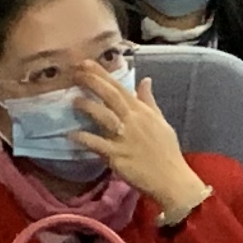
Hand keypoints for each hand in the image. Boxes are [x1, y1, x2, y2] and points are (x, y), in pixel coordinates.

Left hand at [73, 68, 209, 224]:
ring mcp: (125, 138)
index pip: (121, 88)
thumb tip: (145, 80)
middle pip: (111, 97)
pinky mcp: (117, 155)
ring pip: (104, 117)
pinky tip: (70, 135)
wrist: (172, 179)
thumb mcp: (161, 122)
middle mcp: (133, 121)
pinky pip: (97, 144)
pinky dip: (83, 139)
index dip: (103, 75)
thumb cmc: (166, 151)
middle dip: (93, 82)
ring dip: (88, 107)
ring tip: (73, 100)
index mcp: (143, 112)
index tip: (87, 63)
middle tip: (76, 70)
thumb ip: (149, 101)